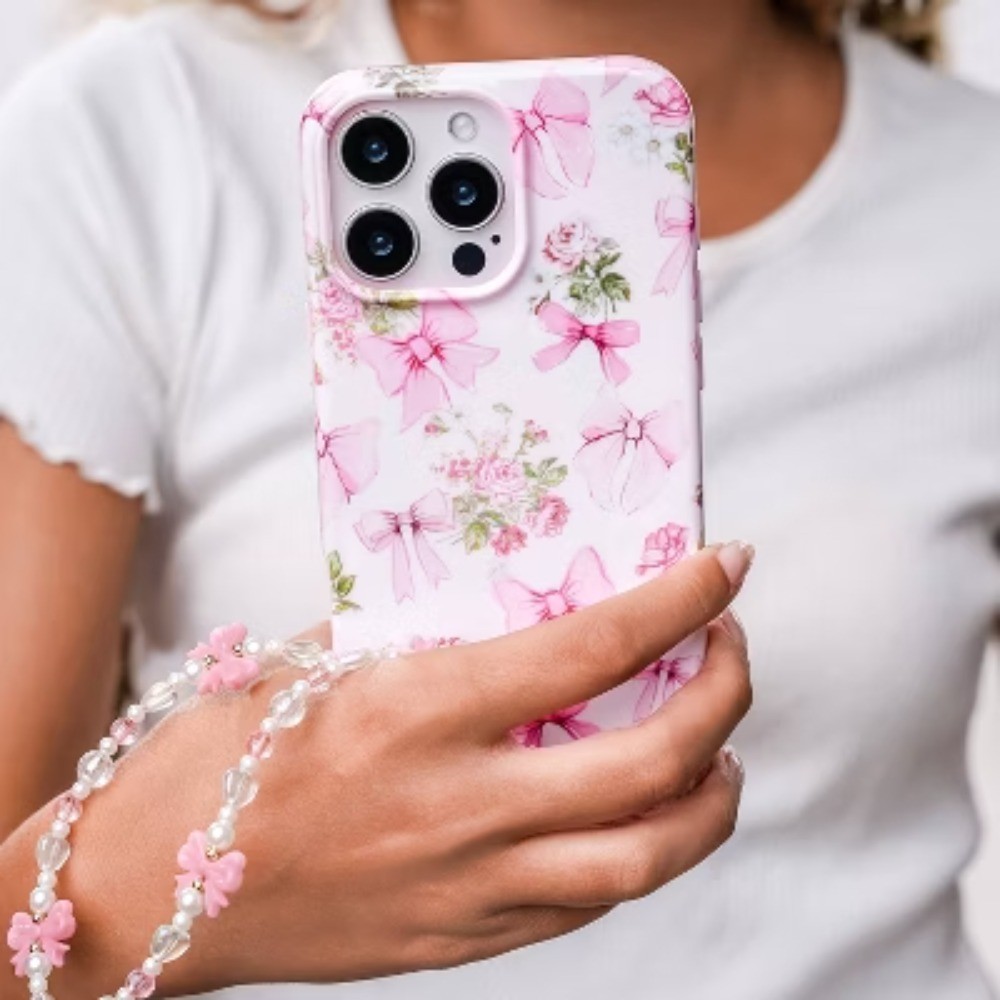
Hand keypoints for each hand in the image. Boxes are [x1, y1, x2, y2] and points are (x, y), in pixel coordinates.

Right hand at [36, 543, 751, 995]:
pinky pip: (582, 906)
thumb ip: (428, 645)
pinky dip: (634, 854)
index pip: (594, 649)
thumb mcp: (322, 665)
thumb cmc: (216, 757)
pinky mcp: (458, 943)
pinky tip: (634, 818)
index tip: (724, 569)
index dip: (680, 602)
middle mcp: (460, 805)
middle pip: (653, 765)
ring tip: (720, 758)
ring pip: (645, 860)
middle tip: (729, 654)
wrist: (146, 889)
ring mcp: (467, 888)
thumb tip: (516, 615)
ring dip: (710, 801)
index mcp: (419, 711)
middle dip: (724, 698)